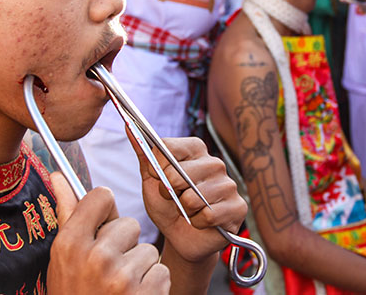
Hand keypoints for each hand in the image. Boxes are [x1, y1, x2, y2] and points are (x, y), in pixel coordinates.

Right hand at [46, 173, 169, 294]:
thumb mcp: (63, 260)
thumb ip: (68, 214)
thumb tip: (58, 175)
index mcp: (69, 244)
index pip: (101, 195)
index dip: (104, 212)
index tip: (100, 229)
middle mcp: (95, 257)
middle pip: (129, 223)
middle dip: (124, 245)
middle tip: (108, 272)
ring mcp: (122, 276)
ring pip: (147, 249)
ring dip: (139, 268)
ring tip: (119, 289)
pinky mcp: (146, 291)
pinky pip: (160, 270)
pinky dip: (152, 286)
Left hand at [132, 135, 246, 262]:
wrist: (182, 238)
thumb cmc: (167, 206)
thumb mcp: (151, 181)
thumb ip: (143, 154)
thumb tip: (128, 126)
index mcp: (195, 150)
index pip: (168, 147)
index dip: (156, 166)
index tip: (157, 178)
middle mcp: (215, 163)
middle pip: (178, 173)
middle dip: (168, 192)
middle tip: (174, 199)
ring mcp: (228, 184)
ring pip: (192, 197)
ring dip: (184, 211)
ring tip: (189, 211)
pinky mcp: (237, 206)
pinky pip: (207, 215)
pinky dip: (197, 223)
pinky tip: (201, 222)